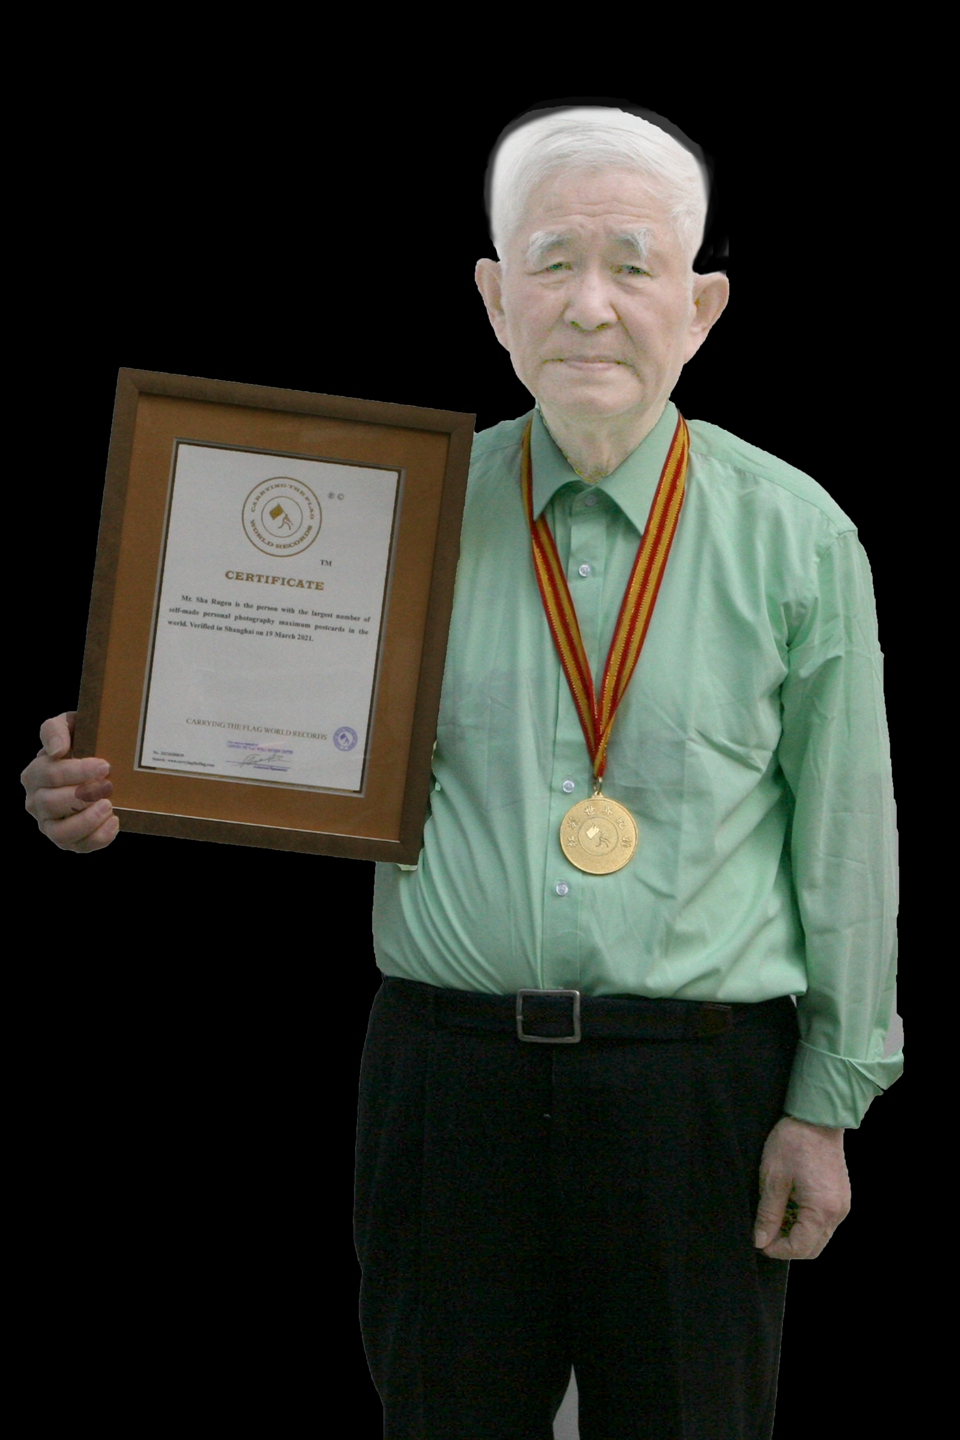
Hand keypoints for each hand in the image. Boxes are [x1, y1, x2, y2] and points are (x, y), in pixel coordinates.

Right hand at [21, 712, 119, 852]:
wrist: (101, 767)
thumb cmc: (81, 743)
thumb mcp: (68, 726)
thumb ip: (55, 729)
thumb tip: (56, 750)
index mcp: (35, 774)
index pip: (49, 774)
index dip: (76, 771)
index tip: (104, 766)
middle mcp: (37, 802)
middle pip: (50, 803)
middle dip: (81, 796)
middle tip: (108, 786)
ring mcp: (50, 824)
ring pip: (59, 833)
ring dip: (86, 821)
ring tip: (108, 806)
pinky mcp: (68, 840)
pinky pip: (78, 847)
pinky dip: (97, 838)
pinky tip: (114, 822)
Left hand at [753, 1114, 850, 1260]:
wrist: (817, 1116)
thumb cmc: (793, 1142)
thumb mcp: (773, 1178)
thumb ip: (768, 1214)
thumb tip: (760, 1241)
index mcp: (822, 1210)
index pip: (801, 1248)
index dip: (778, 1250)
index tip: (760, 1242)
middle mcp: (838, 1213)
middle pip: (813, 1248)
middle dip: (788, 1246)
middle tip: (766, 1233)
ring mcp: (842, 1205)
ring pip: (820, 1236)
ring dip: (797, 1234)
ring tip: (776, 1217)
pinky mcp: (841, 1197)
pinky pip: (825, 1221)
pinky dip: (807, 1222)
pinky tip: (790, 1206)